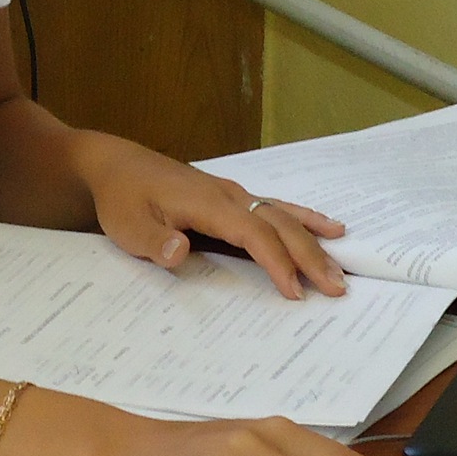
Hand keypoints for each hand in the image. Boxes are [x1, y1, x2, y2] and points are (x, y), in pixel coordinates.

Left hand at [69, 131, 347, 297]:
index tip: (295, 292)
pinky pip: (276, 207)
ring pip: (284, 216)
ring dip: (313, 242)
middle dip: (310, 256)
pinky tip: (329, 227)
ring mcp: (234, 193)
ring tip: (340, 268)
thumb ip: (155, 241)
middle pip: (280, 225)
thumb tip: (181, 251)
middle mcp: (230, 195)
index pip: (254, 234)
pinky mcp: (231, 197)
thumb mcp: (127, 226)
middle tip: (336, 288)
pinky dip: (305, 219)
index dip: (277, 263)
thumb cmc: (122, 197)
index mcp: (208, 203)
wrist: (116, 164)